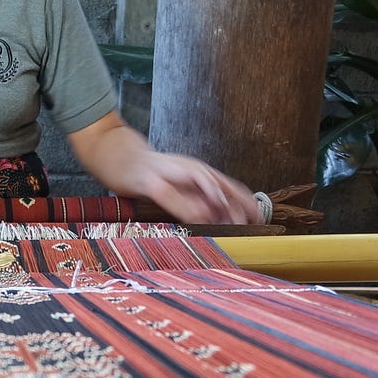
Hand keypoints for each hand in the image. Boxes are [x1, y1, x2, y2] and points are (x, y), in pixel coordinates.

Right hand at [129, 152, 264, 224]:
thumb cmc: (148, 174)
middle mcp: (189, 169)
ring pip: (202, 185)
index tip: (261, 219)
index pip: (229, 185)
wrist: (116, 154)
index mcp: (197, 172)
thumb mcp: (176, 186)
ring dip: (220, 203)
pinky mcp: (149, 181)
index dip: (247, 201)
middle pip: (221, 184)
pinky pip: (172, 195)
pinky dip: (187, 206)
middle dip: (239, 204)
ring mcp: (170, 173)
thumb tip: (218, 218)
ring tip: (234, 221)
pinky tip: (198, 217)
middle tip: (252, 223)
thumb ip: (196, 198)